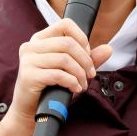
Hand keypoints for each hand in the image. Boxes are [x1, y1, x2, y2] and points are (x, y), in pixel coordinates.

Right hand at [0, 19, 112, 135]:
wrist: (30, 110)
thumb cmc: (50, 87)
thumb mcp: (71, 70)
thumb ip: (88, 58)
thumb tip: (109, 49)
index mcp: (41, 39)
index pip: (65, 24)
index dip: (82, 39)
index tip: (88, 55)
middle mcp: (31, 46)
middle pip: (68, 43)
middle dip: (85, 60)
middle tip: (91, 75)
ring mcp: (28, 60)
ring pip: (64, 59)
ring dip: (80, 74)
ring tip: (83, 85)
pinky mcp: (28, 75)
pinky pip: (58, 74)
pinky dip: (72, 82)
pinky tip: (75, 89)